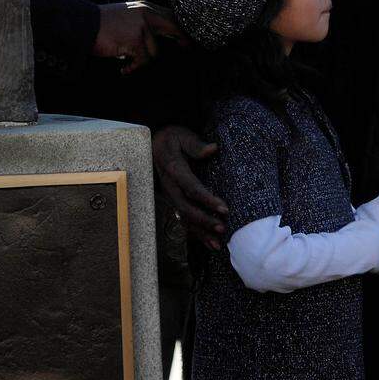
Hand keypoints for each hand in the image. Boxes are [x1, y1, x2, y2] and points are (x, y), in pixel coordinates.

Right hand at [94, 1, 189, 72]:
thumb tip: (162, 35)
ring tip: (128, 62)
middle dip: (182, 38)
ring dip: (141, 60)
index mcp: (145, 7)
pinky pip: (142, 61)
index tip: (185, 39)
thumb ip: (144, 20)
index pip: (170, 16)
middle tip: (186, 47)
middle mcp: (146, 15)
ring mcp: (141, 27)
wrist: (83, 24)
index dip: (180, 27)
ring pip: (154, 52)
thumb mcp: (127, 14)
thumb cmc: (103, 23)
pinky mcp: (135, 40)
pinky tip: (123, 69)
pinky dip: (132, 68)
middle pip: (174, 27)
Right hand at [152, 125, 225, 248]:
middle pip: (186, 208)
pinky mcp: (173, 200)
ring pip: (183, 218)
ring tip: (217, 244)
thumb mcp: (182, 135)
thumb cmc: (172, 138)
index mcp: (174, 169)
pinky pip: (183, 219)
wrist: (154, 143)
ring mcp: (170, 195)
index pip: (192, 188)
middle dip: (204, 220)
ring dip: (200, 232)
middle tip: (222, 228)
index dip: (207, 200)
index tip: (224, 209)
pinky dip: (195, 232)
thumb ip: (196, 145)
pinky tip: (208, 242)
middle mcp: (170, 186)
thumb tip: (213, 148)